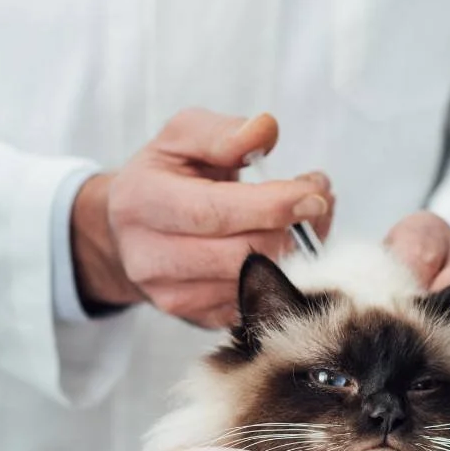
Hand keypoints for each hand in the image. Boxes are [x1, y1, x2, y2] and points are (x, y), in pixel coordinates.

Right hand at [71, 110, 334, 327]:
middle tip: (319, 199)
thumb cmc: (164, 178)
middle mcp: (149, 257)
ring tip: (307, 218)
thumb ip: (223, 132)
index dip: (272, 205)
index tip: (314, 193)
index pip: (214, 212)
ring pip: (256, 284)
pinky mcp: (198, 319)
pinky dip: (286, 276)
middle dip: (293, 229)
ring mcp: (173, 296)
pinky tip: (289, 246)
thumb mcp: (182, 137)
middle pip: (241, 256)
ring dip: (297, 253)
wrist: (129, 233)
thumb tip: (264, 131)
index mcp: (142, 201)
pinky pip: (258, 304)